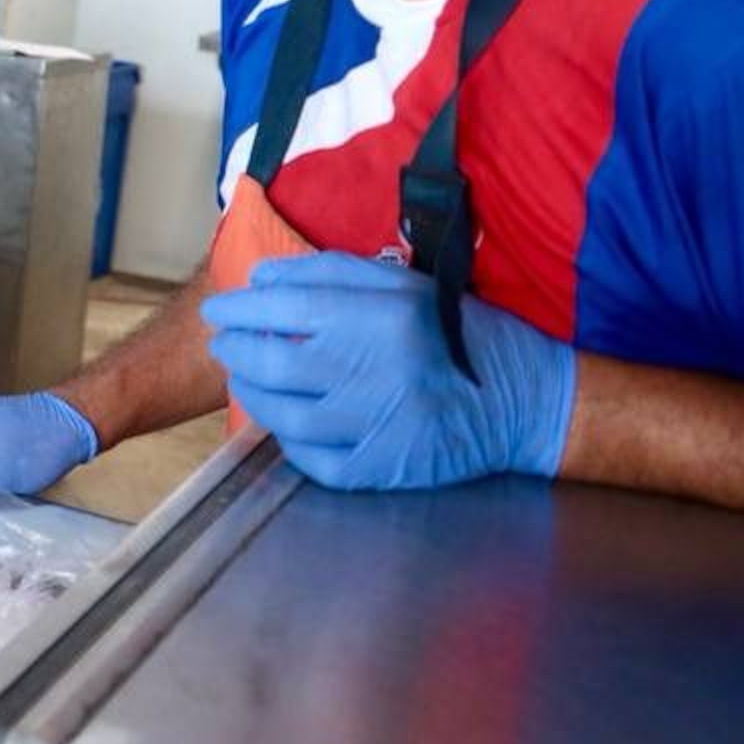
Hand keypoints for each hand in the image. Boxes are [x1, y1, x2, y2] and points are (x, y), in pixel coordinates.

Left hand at [199, 251, 576, 489]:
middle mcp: (376, 371)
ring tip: (244, 376)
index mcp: (384, 317)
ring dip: (250, 392)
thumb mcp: (403, 284)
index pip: (286, 307)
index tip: (219, 309)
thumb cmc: (454, 333)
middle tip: (224, 342)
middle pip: (273, 361)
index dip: (240, 308)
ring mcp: (378, 426)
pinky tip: (282, 419)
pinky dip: (286, 438)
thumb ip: (329, 274)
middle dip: (235, 350)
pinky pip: (312, 459)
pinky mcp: (383, 468)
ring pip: (282, 414)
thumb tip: (261, 279)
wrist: (523, 401)